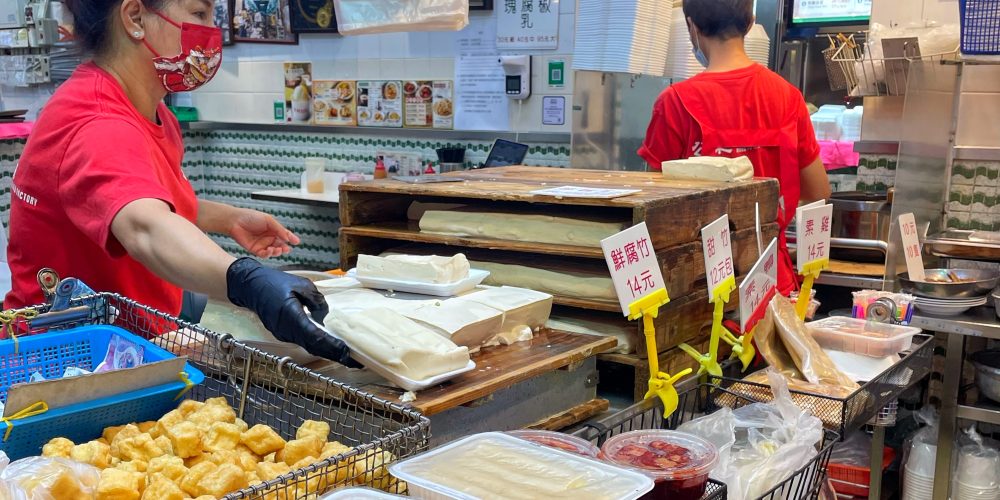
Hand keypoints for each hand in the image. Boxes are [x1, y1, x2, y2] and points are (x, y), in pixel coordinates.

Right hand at [226, 258, 360, 367]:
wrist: (250, 286)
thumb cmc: (275, 282)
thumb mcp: (301, 284)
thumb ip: (316, 300)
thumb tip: (326, 314)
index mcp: (291, 316)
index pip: (315, 336)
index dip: (332, 345)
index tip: (347, 351)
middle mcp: (287, 330)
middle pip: (314, 346)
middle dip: (335, 354)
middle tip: (355, 361)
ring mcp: (284, 334)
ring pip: (309, 347)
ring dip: (328, 352)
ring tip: (347, 356)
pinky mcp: (283, 334)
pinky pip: (304, 342)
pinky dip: (319, 346)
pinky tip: (331, 346)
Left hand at [229, 209, 300, 257]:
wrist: (235, 221)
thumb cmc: (250, 217)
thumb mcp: (268, 220)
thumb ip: (279, 229)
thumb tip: (288, 238)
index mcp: (273, 229)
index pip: (284, 235)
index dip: (291, 238)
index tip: (296, 242)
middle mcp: (269, 237)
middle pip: (280, 245)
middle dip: (284, 248)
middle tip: (287, 249)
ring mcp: (262, 244)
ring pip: (274, 251)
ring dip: (277, 252)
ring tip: (278, 249)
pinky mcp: (255, 250)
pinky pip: (264, 254)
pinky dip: (268, 254)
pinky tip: (269, 250)